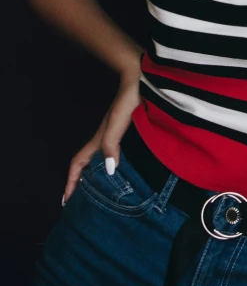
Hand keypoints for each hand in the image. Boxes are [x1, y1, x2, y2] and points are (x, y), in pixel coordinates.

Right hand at [62, 78, 141, 203]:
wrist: (141, 81)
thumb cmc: (128, 100)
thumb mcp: (117, 123)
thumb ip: (111, 144)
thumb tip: (108, 170)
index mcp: (99, 139)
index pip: (78, 164)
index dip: (71, 181)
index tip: (66, 201)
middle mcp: (104, 139)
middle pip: (87, 165)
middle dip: (80, 183)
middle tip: (80, 204)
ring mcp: (115, 136)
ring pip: (100, 160)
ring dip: (96, 177)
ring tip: (98, 194)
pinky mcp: (127, 132)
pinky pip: (114, 155)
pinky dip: (112, 167)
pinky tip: (121, 173)